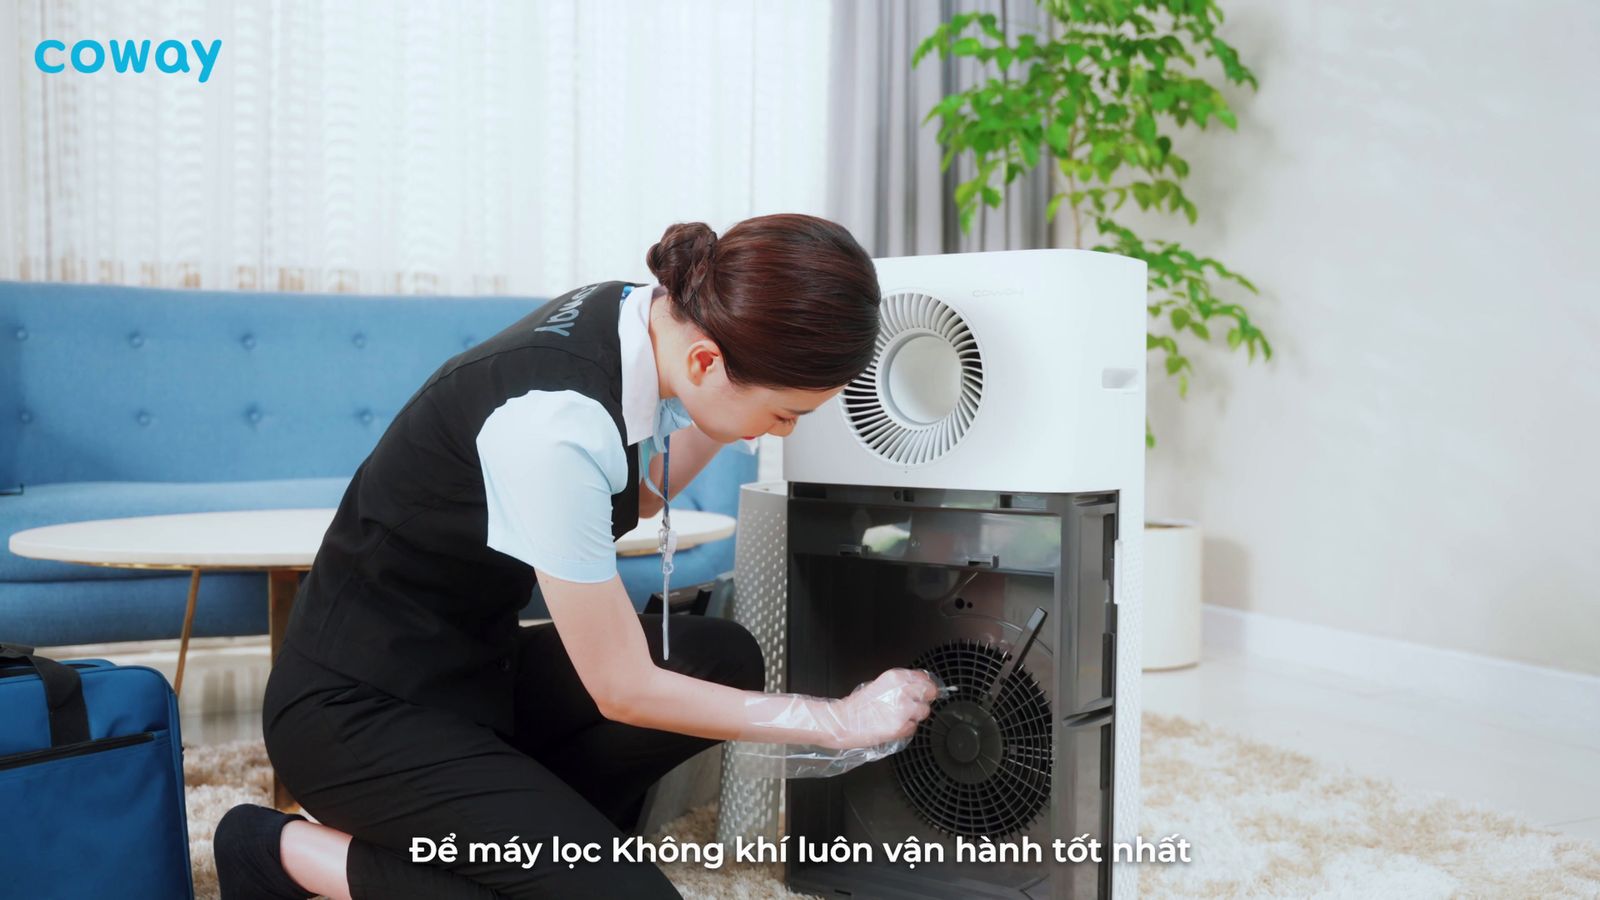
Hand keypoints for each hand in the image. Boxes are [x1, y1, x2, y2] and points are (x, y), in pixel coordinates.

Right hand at [821, 668, 938, 749]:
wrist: (844, 722)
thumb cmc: (858, 705)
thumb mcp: (881, 684)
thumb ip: (900, 684)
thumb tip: (917, 687)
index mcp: (896, 677)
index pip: (924, 678)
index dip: (926, 685)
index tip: (925, 690)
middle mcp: (903, 691)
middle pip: (930, 693)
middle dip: (924, 699)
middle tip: (915, 704)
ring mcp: (904, 709)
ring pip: (924, 711)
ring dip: (916, 715)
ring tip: (900, 716)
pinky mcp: (902, 726)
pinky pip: (914, 727)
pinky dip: (907, 728)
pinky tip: (894, 725)